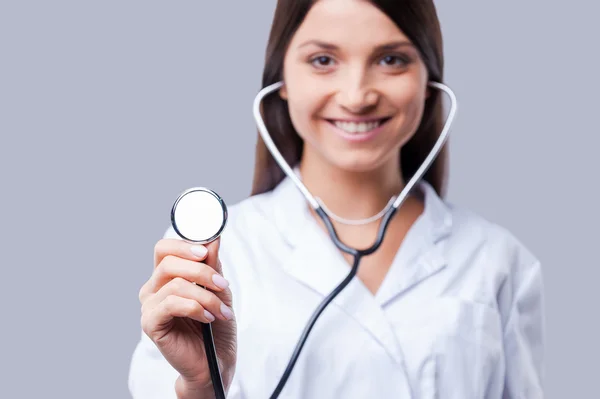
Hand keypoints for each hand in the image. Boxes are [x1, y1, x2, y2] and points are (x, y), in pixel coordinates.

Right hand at [139, 237, 236, 395]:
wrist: (215, 360)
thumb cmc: (216, 325)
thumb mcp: (219, 290)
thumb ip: (212, 265)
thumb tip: (213, 238)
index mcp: (166, 276)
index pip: (164, 248)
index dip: (184, 245)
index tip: (207, 251)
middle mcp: (153, 288)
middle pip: (169, 262)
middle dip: (202, 271)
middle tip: (223, 285)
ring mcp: (149, 306)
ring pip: (175, 284)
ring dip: (206, 296)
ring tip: (222, 311)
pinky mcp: (150, 323)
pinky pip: (171, 304)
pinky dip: (195, 308)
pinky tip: (208, 318)